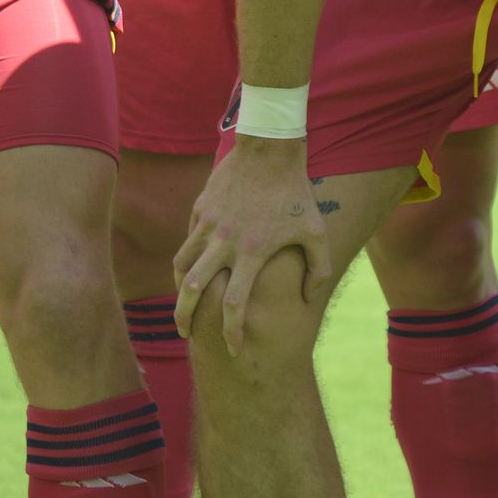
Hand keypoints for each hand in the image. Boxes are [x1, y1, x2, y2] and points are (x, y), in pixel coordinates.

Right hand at [174, 136, 333, 349]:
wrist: (270, 149)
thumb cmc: (296, 192)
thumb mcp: (316, 231)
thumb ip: (318, 268)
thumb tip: (309, 297)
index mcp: (253, 253)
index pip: (234, 305)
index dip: (231, 332)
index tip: (232, 348)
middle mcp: (224, 242)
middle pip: (193, 291)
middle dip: (184, 317)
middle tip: (185, 332)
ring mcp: (208, 224)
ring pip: (181, 264)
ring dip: (180, 287)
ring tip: (184, 300)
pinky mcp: (200, 208)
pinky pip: (187, 238)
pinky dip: (188, 255)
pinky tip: (195, 263)